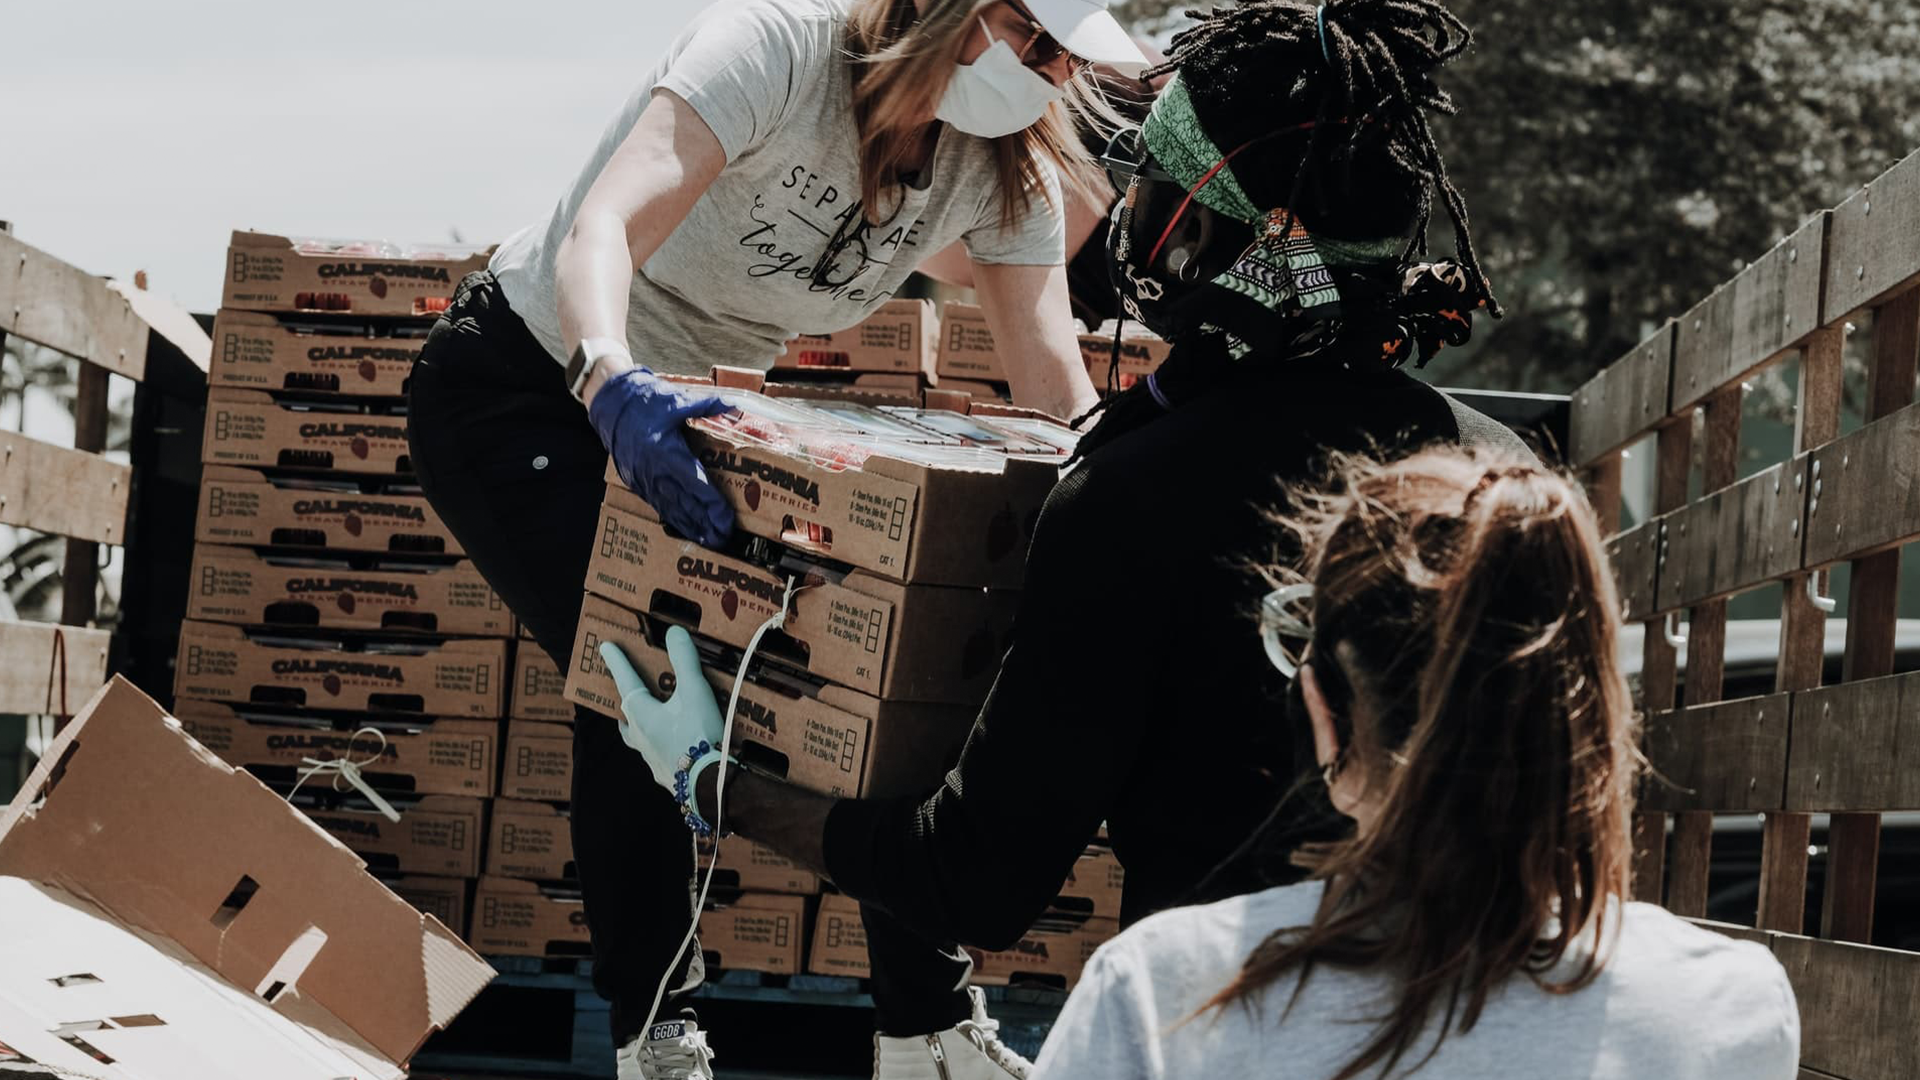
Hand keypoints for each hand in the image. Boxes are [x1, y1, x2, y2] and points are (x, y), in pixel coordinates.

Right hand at [588, 367, 736, 546]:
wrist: (609, 405)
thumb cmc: (643, 402)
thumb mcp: (677, 400)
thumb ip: (707, 406)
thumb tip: (734, 406)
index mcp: (667, 452)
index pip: (696, 484)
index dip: (712, 505)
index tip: (726, 519)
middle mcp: (655, 471)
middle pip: (686, 504)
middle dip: (706, 524)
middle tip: (724, 538)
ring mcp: (644, 479)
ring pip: (671, 509)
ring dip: (691, 527)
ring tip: (709, 541)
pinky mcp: (637, 482)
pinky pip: (658, 505)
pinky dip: (674, 519)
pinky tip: (686, 529)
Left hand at [599, 626, 725, 803]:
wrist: (708, 784)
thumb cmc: (699, 734)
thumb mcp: (695, 691)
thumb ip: (684, 660)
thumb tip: (674, 632)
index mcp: (642, 714)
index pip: (626, 681)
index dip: (617, 662)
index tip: (605, 647)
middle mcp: (640, 737)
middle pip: (626, 716)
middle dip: (626, 702)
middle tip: (628, 692)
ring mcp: (651, 758)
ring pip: (638, 739)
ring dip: (639, 728)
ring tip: (648, 722)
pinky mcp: (665, 774)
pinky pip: (657, 756)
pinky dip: (661, 747)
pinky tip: (674, 748)